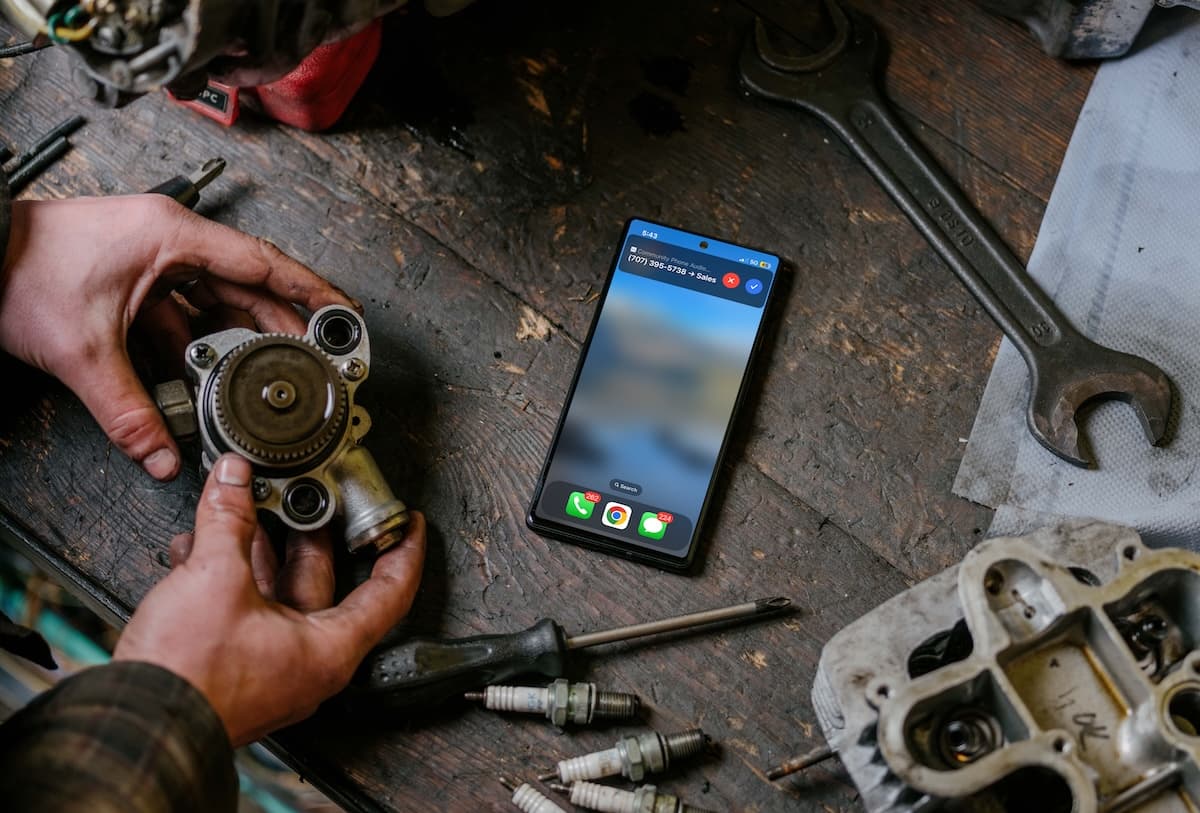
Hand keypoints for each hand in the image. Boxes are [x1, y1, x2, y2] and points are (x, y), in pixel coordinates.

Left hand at [0, 195, 357, 480]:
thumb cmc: (18, 268)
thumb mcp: (82, 349)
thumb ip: (127, 410)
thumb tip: (159, 454)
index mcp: (172, 238)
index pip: (264, 264)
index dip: (311, 291)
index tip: (343, 312)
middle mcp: (169, 241)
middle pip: (246, 286)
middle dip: (279, 326)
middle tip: (308, 360)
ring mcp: (151, 257)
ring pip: (213, 299)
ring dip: (233, 337)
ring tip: (259, 373)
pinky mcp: (133, 275)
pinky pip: (180, 310)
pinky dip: (193, 341)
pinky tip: (200, 374)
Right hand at [114, 454, 424, 745]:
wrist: (135, 727)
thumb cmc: (187, 680)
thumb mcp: (215, 579)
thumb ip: (228, 521)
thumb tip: (234, 480)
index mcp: (328, 648)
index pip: (389, 592)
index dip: (404, 551)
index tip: (409, 524)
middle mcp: (307, 661)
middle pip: (321, 581)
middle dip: (306, 533)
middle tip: (302, 495)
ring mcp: (270, 666)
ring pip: (276, 593)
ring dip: (255, 550)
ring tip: (241, 511)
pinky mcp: (234, 666)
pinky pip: (243, 610)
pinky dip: (226, 575)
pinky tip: (199, 547)